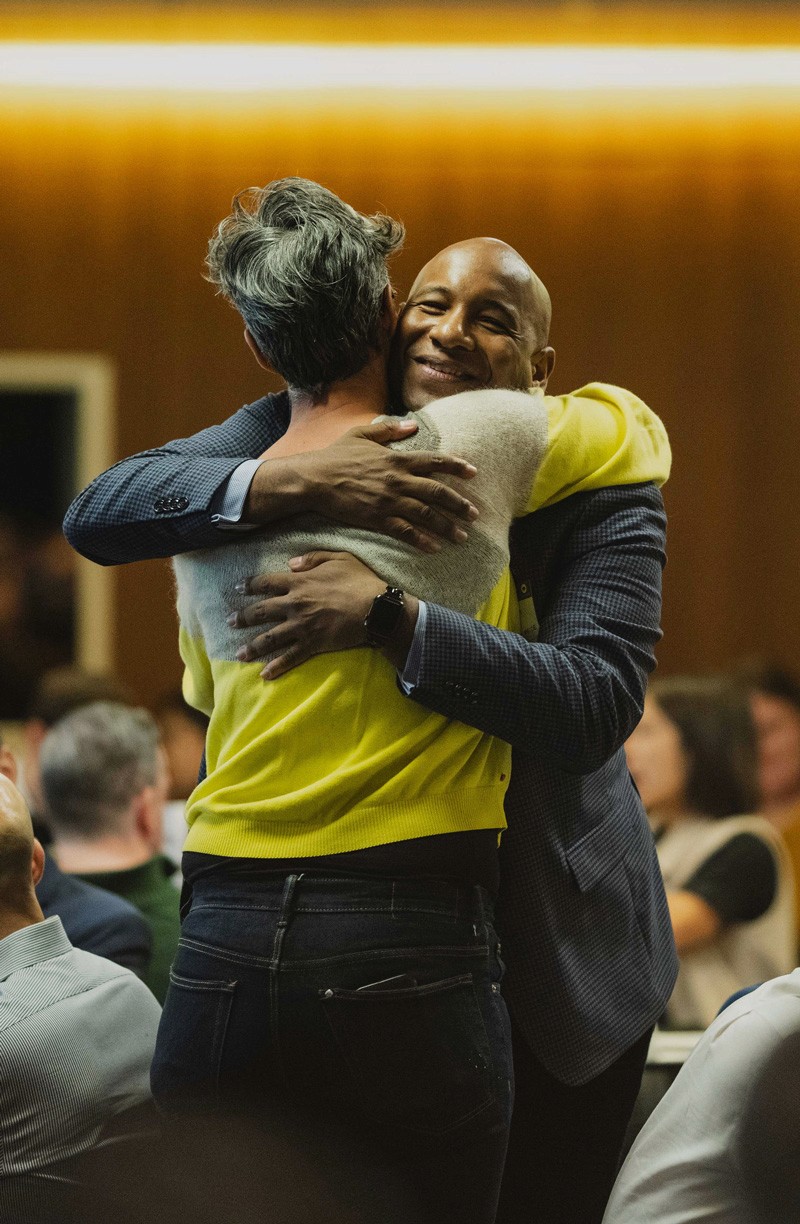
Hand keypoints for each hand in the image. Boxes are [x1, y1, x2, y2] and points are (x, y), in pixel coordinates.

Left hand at [229, 551, 418, 678]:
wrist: (376, 609)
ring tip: (239, 654)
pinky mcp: (313, 644)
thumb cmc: (360, 581)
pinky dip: (276, 667)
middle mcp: (295, 604)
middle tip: (230, 622)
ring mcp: (302, 626)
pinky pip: (290, 657)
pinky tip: (264, 675)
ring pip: (270, 638)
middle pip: (261, 611)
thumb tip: (291, 563)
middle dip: (243, 617)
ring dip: (253, 647)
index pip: (266, 582)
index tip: (238, 588)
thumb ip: (313, 557)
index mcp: (299, 582)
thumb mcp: (339, 558)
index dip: (250, 584)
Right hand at [246, 419, 478, 552]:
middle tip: (474, 515)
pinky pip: (405, 532)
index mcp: (397, 459)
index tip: (473, 473)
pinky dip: (422, 540)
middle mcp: (398, 480)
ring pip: (426, 515)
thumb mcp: (361, 434)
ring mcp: (389, 501)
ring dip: (447, 527)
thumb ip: (389, 430)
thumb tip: (411, 426)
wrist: (314, 480)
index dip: (456, 467)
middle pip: (437, 493)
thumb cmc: (335, 456)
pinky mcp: (377, 519)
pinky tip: (434, 548)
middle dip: (459, 505)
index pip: (435, 462)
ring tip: (461, 536)